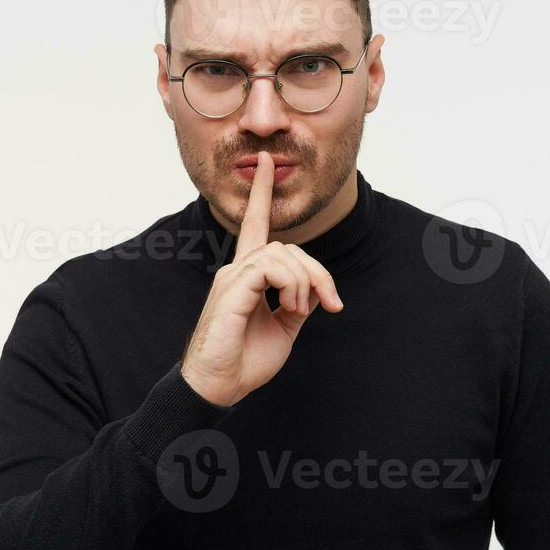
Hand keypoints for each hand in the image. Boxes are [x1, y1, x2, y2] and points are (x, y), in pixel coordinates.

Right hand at [180, 151, 344, 406]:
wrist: (220, 386)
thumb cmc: (244, 361)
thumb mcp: (284, 328)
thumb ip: (299, 303)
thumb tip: (318, 288)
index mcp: (248, 275)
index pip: (256, 226)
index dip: (261, 194)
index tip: (266, 163)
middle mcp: (237, 269)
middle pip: (288, 247)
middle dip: (318, 272)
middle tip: (330, 304)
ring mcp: (232, 277)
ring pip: (283, 254)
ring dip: (304, 283)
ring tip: (297, 311)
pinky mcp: (232, 288)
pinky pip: (271, 268)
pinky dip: (290, 286)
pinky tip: (287, 308)